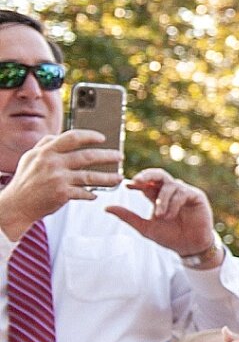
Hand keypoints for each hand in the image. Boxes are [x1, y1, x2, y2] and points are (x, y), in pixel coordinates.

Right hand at [0, 130, 121, 237]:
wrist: (16, 205)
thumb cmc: (25, 180)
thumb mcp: (30, 158)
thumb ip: (45, 145)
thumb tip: (60, 136)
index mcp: (46, 151)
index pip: (72, 137)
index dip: (90, 136)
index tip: (103, 138)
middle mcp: (53, 163)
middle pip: (88, 156)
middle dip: (108, 156)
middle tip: (120, 156)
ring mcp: (59, 179)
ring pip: (91, 176)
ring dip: (108, 178)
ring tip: (118, 178)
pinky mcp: (63, 194)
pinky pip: (84, 193)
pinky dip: (91, 194)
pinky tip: (95, 194)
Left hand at [105, 169, 219, 261]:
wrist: (189, 247)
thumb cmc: (169, 237)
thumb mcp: (144, 227)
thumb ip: (128, 216)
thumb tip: (106, 208)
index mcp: (158, 196)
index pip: (146, 183)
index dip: (137, 181)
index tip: (127, 185)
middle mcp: (171, 191)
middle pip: (159, 174)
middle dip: (147, 175)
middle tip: (138, 181)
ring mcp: (184, 192)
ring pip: (169, 185)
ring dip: (162, 201)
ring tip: (160, 216)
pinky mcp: (196, 196)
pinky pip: (182, 193)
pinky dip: (173, 204)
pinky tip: (171, 216)